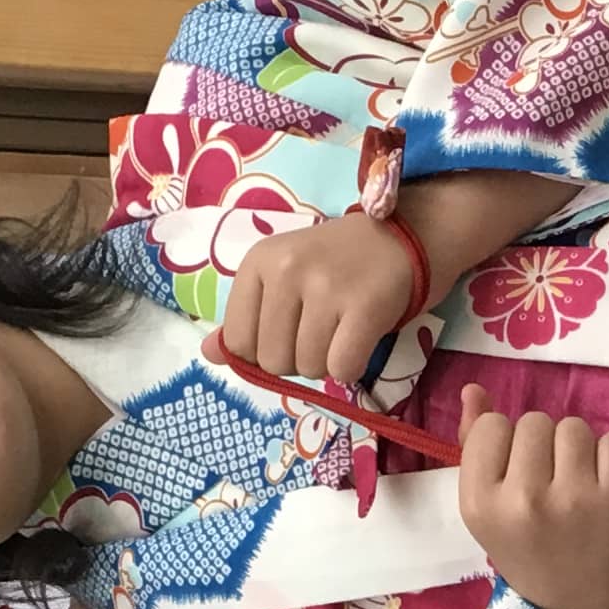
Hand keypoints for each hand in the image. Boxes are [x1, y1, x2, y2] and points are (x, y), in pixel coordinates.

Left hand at [209, 213, 419, 385]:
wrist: (400, 240)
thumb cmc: (334, 265)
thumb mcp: (280, 278)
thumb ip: (245, 318)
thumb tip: (209, 355)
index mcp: (258, 262)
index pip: (238, 342)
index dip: (263, 351)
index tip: (289, 330)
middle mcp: (287, 270)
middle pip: (273, 361)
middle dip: (297, 359)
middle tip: (321, 330)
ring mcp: (326, 287)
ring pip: (309, 367)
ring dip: (326, 362)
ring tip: (341, 330)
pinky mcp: (364, 307)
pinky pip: (342, 369)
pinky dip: (351, 367)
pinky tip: (359, 339)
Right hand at [456, 390, 608, 608]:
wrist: (576, 603)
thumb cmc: (525, 549)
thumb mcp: (486, 508)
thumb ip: (475, 447)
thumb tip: (474, 389)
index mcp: (479, 502)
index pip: (493, 426)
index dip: (507, 442)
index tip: (516, 474)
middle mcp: (522, 499)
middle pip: (535, 421)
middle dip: (544, 445)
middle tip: (550, 483)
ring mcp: (572, 498)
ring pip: (574, 427)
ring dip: (578, 448)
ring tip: (576, 484)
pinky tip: (603, 487)